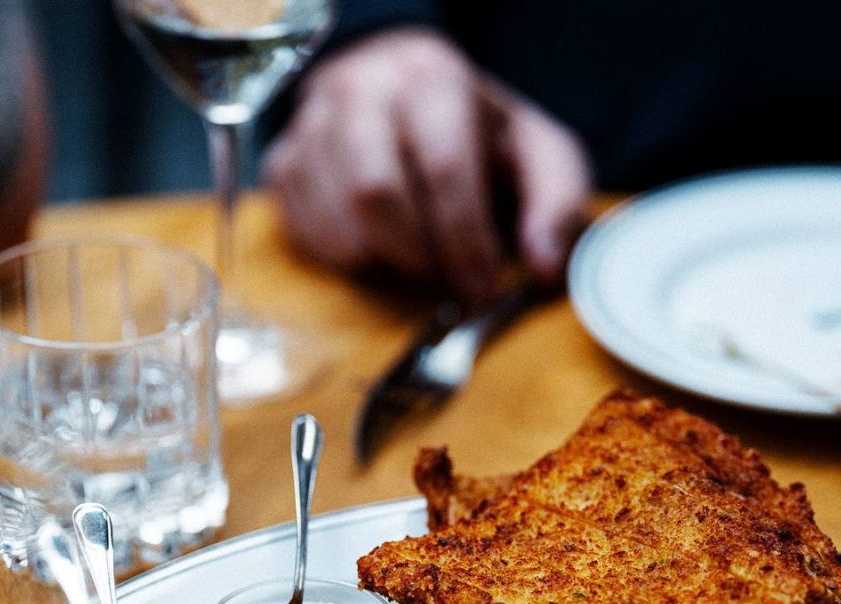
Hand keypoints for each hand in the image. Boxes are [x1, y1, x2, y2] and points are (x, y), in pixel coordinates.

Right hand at [265, 29, 591, 301]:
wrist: (405, 93)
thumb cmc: (474, 133)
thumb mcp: (536, 153)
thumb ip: (557, 204)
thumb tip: (545, 267)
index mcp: (432, 78)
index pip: (443, 169)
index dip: (465, 242)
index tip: (481, 288)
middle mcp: (362, 89)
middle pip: (375, 194)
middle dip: (416, 254)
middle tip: (443, 278)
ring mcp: (313, 124)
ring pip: (335, 221)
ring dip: (379, 260)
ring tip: (410, 256)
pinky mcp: (283, 160)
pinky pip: (301, 230)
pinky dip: (342, 257)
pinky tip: (373, 245)